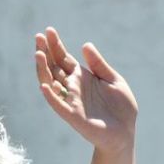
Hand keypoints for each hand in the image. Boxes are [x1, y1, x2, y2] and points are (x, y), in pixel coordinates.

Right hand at [36, 26, 137, 154]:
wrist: (125, 132)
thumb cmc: (121, 107)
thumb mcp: (114, 80)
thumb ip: (99, 64)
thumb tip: (85, 44)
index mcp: (82, 77)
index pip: (64, 59)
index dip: (56, 45)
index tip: (48, 30)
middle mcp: (73, 87)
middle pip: (54, 67)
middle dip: (45, 52)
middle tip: (39, 37)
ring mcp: (71, 101)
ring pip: (51, 83)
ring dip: (43, 70)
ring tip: (39, 54)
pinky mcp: (73, 115)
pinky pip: (58, 105)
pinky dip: (51, 96)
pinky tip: (45, 85)